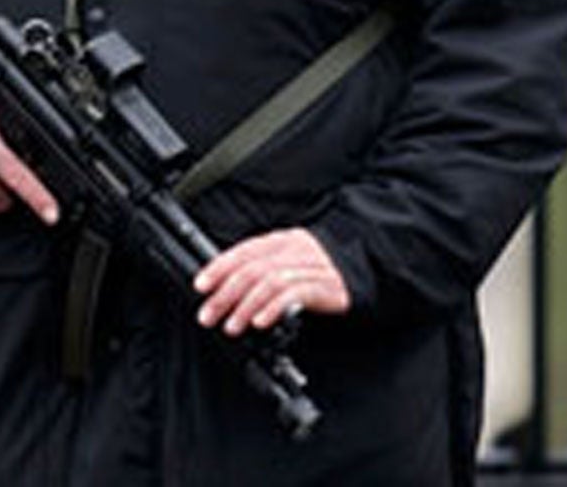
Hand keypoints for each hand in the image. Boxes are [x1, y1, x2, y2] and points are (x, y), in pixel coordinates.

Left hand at [195, 228, 351, 335]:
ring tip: (232, 326)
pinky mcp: (327, 286)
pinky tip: (260, 321)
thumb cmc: (320, 272)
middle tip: (209, 315)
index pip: (245, 250)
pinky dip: (273, 308)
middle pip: (253, 268)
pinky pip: (295, 295)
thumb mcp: (289, 262)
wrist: (365, 270)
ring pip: (271, 282)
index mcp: (284, 240)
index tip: (201, 285)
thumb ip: (262, 269)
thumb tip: (223, 289)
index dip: (219, 267)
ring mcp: (313, 266)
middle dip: (225, 294)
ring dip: (245, 306)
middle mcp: (297, 249)